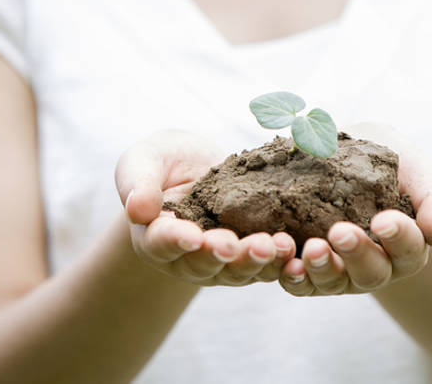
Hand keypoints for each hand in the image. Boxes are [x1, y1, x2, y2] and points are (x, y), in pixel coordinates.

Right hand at [115, 129, 296, 286]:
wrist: (195, 163)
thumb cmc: (162, 161)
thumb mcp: (143, 160)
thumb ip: (137, 182)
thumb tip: (138, 209)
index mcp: (154, 236)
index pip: (162, 243)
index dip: (176, 241)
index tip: (192, 236)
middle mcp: (186, 257)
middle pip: (203, 265)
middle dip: (221, 255)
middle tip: (236, 246)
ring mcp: (220, 260)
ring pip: (237, 270)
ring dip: (256, 261)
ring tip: (275, 245)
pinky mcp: (249, 255)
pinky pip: (264, 264)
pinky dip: (279, 260)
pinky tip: (294, 248)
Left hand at [279, 123, 431, 296]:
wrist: (352, 155)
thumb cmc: (393, 163)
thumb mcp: (418, 170)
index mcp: (409, 244)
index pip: (410, 247)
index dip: (399, 237)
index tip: (384, 220)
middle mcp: (379, 265)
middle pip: (372, 272)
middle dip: (357, 254)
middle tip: (340, 232)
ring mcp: (343, 270)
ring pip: (335, 282)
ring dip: (323, 268)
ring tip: (311, 249)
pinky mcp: (311, 269)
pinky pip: (302, 282)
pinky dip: (294, 277)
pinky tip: (287, 263)